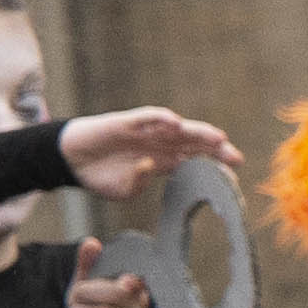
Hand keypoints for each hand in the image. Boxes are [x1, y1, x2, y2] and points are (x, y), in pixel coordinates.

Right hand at [54, 106, 237, 206]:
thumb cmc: (99, 176)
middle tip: (236, 158)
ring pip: (177, 129)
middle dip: (216, 150)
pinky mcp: (127, 122)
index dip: (213, 165)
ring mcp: (145, 132)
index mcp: (162, 162)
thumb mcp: (124, 190)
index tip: (233, 174)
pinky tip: (175, 123)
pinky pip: (147, 117)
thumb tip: (151, 168)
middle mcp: (159, 144)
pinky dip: (161, 118)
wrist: (71, 161)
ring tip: (217, 138)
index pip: (194, 161)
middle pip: (194, 144)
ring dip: (197, 132)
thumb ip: (140, 183)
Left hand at [66, 261, 151, 307]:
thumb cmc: (90, 304)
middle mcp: (140, 304)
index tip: (125, 280)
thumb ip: (87, 262)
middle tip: (76, 299)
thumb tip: (92, 243)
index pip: (135, 280)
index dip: (131, 281)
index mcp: (134, 285)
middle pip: (116, 293)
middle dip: (86, 294)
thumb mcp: (85, 281)